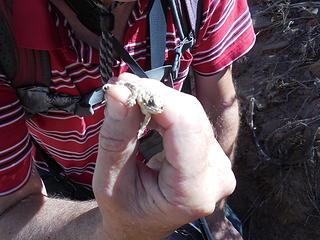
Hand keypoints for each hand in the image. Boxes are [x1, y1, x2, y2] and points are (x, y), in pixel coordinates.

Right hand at [93, 73, 235, 239]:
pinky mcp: (212, 154)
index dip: (157, 98)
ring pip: (192, 113)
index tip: (125, 85)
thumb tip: (119, 92)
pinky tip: (148, 112)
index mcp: (192, 192)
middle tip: (122, 90)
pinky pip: (191, 119)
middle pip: (191, 116)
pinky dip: (167, 109)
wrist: (141, 224)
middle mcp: (216, 176)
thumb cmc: (125, 210)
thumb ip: (116, 136)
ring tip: (131, 103)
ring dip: (160, 101)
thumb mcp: (110, 179)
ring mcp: (218, 164)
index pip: (186, 127)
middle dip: (155, 96)